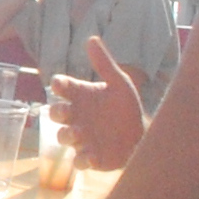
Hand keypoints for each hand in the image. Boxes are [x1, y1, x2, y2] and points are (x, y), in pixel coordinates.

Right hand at [50, 35, 146, 170]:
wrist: (141, 135)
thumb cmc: (125, 108)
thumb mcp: (119, 83)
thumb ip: (104, 64)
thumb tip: (91, 39)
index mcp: (81, 96)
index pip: (62, 88)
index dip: (59, 85)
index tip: (59, 83)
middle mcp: (76, 117)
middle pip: (56, 113)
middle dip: (57, 111)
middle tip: (65, 110)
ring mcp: (81, 138)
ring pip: (63, 136)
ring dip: (67, 135)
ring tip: (77, 132)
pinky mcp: (90, 157)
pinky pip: (80, 160)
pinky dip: (83, 159)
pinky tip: (93, 156)